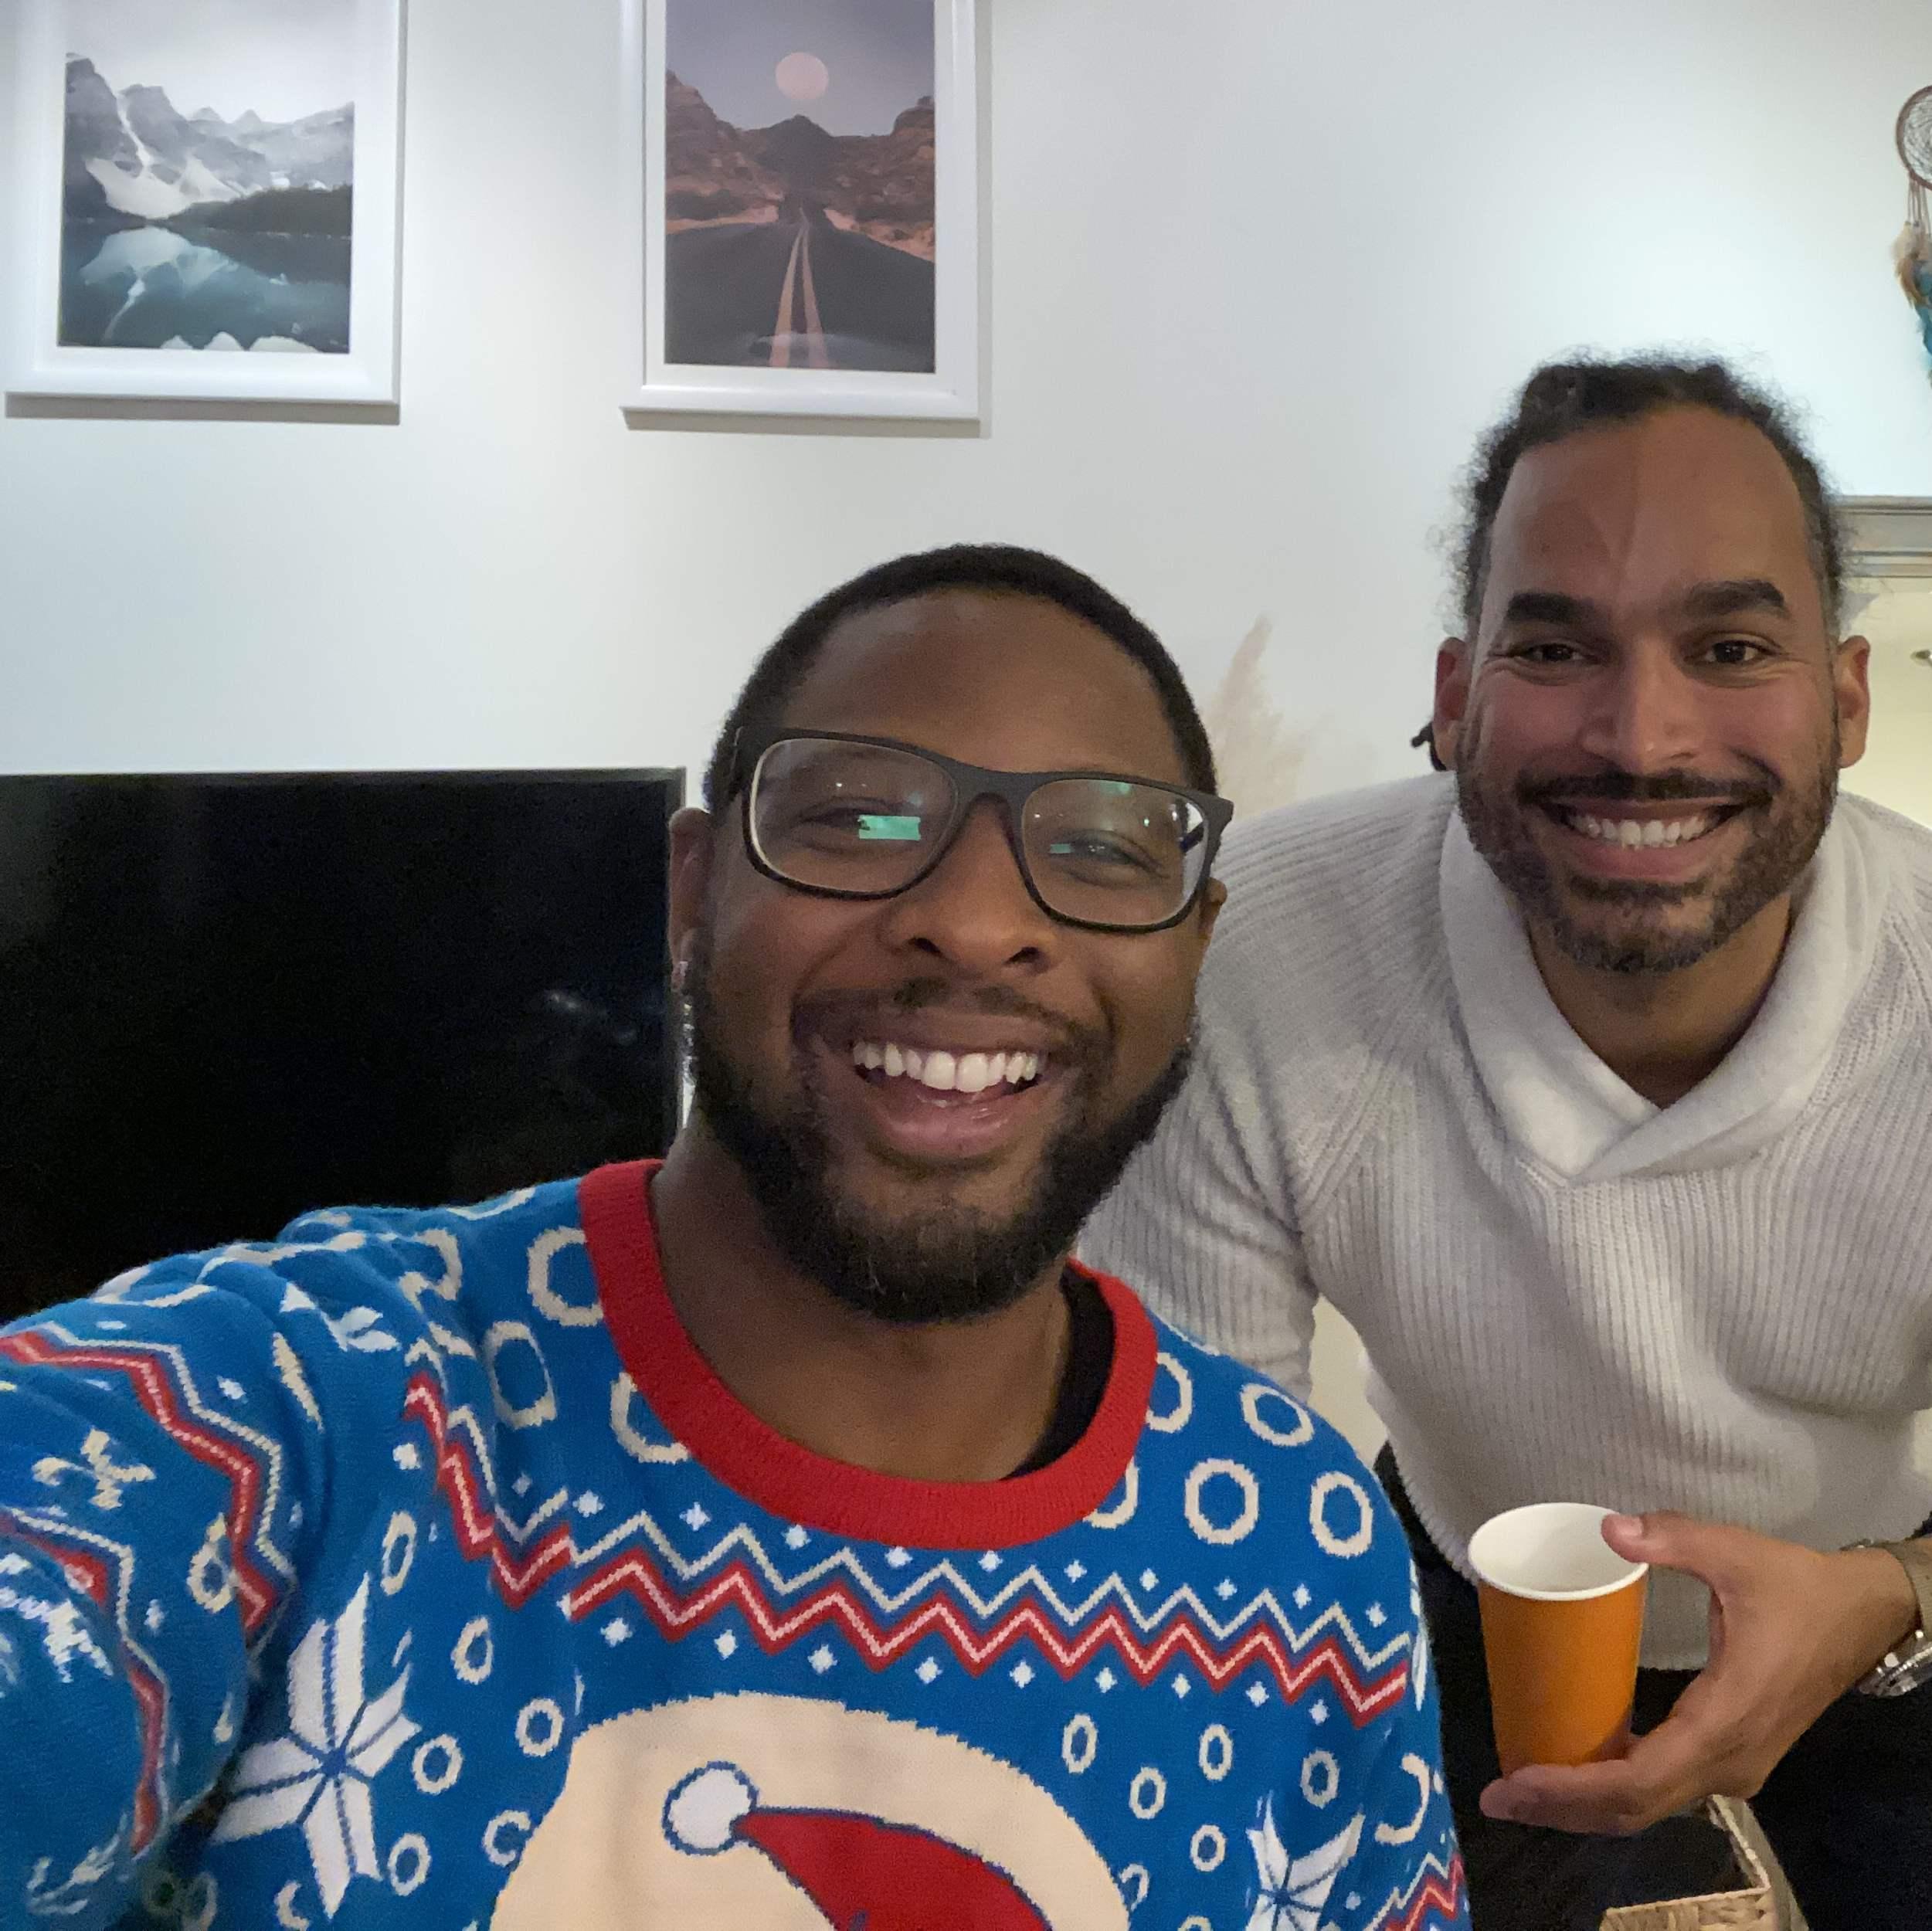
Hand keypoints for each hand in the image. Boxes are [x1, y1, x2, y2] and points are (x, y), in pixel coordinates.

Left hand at [1479, 1511, 1918, 1835]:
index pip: (1639, 1779)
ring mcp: (1735, 1766)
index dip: (1574, 1788)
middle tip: (1498, 1798)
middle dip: (1564, 1808)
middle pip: (1636, 1807)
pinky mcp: (1733, 1756)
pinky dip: (1617, 1789)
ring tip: (1524, 1791)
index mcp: (1724, 1721)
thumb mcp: (1737, 1553)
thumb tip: (1609, 1528)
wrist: (1866, 1615)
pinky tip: (1576, 1770)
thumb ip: (1674, 1539)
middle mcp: (1728, 1761)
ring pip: (1651, 1805)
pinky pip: (1665, 1787)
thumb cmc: (1799, 1588)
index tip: (1517, 1783)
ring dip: (1587, 1805)